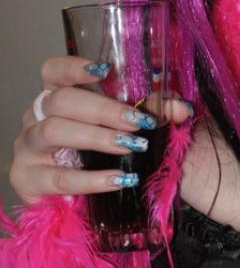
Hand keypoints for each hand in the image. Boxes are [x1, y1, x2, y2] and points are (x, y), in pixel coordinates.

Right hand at [11, 56, 192, 204]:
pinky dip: (91, 179)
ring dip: (97, 137)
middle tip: (137, 122)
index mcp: (59, 96)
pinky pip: (58, 178)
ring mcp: (27, 147)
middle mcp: (37, 116)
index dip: (73, 67)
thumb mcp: (130, 127)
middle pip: (60, 100)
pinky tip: (119, 178)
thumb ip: (154, 113)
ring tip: (131, 146)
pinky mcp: (28, 180)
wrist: (82, 200)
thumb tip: (183, 108)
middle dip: (103, 109)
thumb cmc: (103, 151)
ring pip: (53, 131)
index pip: (53, 72)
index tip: (104, 70)